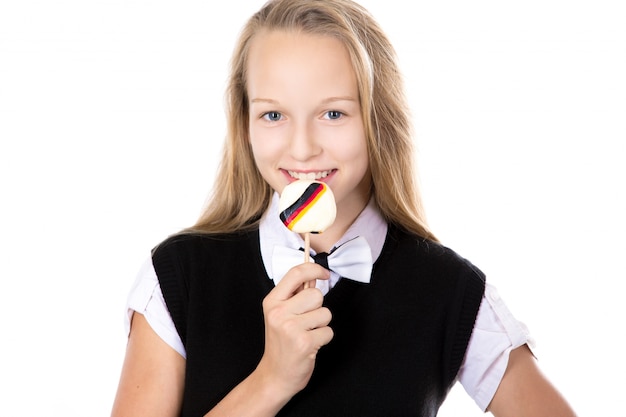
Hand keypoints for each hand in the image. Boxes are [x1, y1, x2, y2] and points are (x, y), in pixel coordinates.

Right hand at [257, 262, 332, 399]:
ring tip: (307, 333)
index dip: (314, 269)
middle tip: (306, 321)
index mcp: (272, 301)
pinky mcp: (304, 343)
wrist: (275, 375)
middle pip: (316, 294)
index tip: (324, 273)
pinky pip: (328, 331)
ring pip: (325, 313)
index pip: (296, 273)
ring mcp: (291, 328)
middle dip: (317, 307)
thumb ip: (295, 294)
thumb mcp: (280, 314)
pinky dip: (323, 338)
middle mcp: (279, 312)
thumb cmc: (281, 343)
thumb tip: (314, 275)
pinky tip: (310, 345)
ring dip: (321, 324)